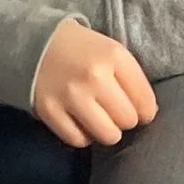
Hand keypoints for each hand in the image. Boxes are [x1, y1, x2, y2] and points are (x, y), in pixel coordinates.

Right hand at [31, 21, 156, 147]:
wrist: (36, 43)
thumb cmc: (83, 51)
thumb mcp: (112, 51)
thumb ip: (133, 79)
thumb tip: (147, 114)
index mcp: (114, 56)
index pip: (145, 102)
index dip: (145, 110)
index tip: (137, 108)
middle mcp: (94, 75)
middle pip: (128, 120)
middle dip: (124, 119)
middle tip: (113, 109)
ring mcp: (70, 94)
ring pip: (108, 135)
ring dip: (107, 130)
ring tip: (99, 118)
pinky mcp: (49, 110)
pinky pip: (78, 140)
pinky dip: (83, 136)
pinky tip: (81, 122)